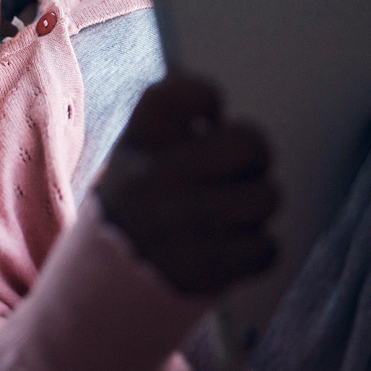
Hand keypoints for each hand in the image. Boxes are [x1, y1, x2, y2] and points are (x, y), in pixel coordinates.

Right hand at [96, 77, 278, 295]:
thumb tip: (202, 85)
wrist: (104, 286)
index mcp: (135, 147)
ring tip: (235, 211)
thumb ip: (168, 128)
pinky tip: (234, 247)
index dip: (204, 95)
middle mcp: (154, 181)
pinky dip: (258, 249)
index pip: (172, 94)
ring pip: (265, 197)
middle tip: (245, 166)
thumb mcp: (133, 161)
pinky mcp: (203, 271)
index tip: (213, 114)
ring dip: (257, 205)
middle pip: (246, 143)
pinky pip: (267, 248)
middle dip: (255, 155)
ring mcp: (180, 227)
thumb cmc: (135, 208)